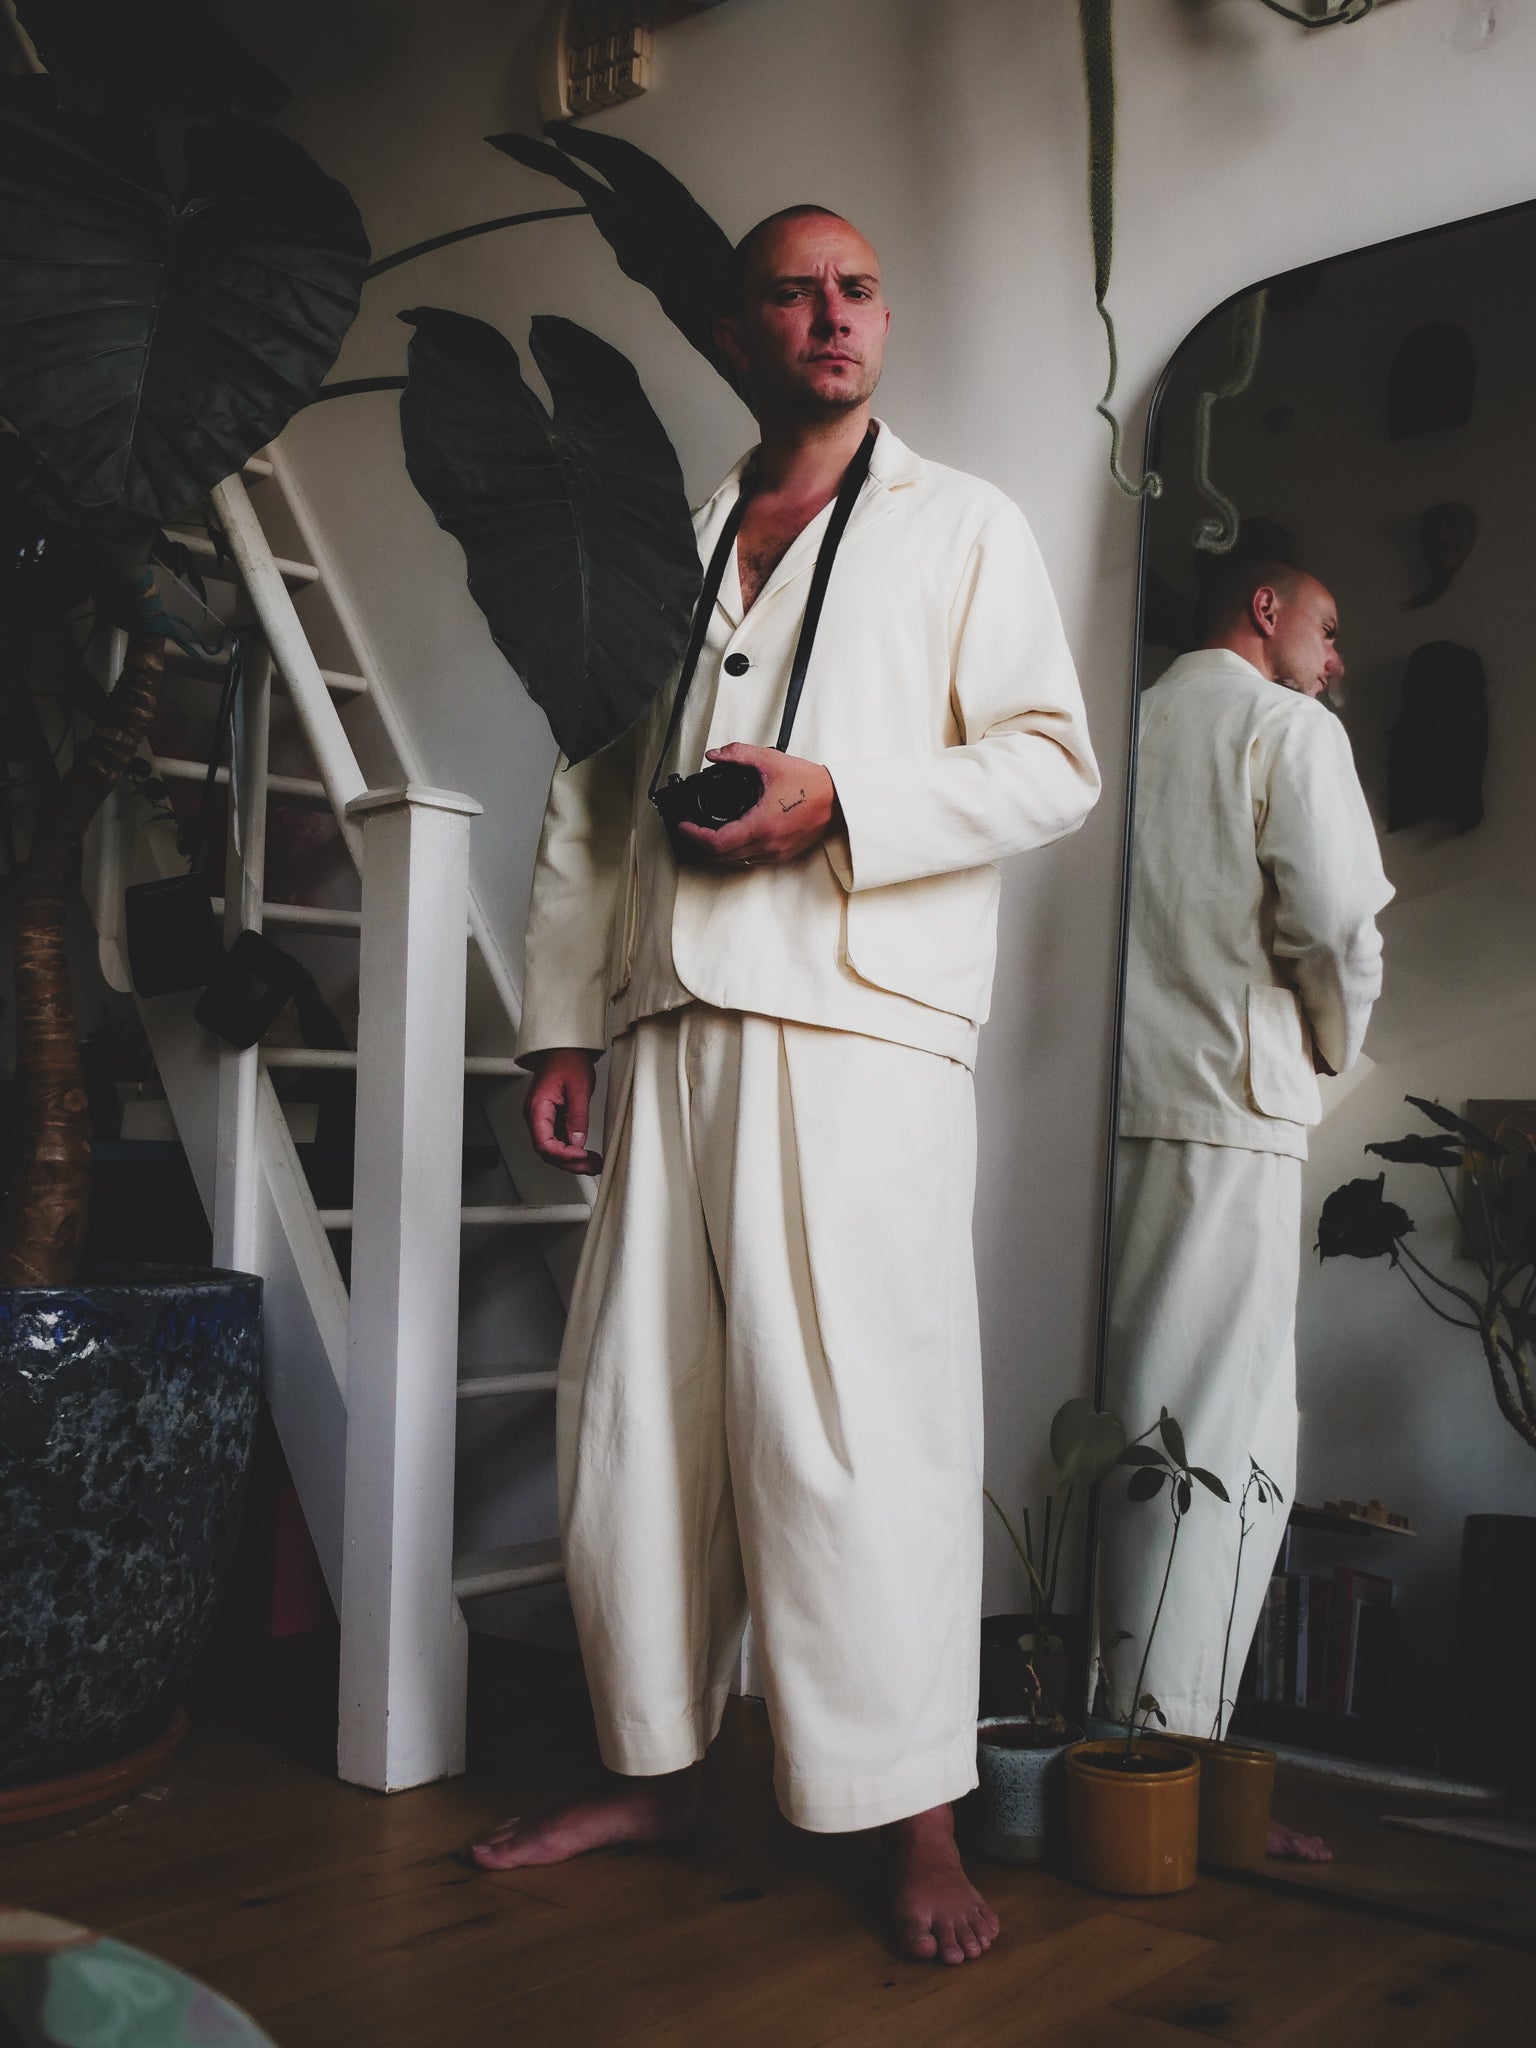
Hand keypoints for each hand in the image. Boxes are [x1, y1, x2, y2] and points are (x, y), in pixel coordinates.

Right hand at [524, 1048, 601, 1173]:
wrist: (563, 1048)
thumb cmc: (567, 1060)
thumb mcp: (579, 1088)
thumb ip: (578, 1117)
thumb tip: (578, 1142)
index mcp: (538, 1108)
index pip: (544, 1143)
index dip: (563, 1155)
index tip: (582, 1156)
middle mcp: (536, 1116)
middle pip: (548, 1151)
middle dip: (570, 1163)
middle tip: (592, 1167)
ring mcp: (542, 1118)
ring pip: (553, 1148)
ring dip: (572, 1159)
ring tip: (593, 1164)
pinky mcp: (551, 1118)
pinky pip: (557, 1139)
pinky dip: (571, 1149)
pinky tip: (585, 1154)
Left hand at [675, 743, 840, 868]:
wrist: (838, 800)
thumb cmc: (810, 784)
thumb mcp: (770, 760)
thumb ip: (738, 754)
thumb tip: (715, 755)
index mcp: (760, 826)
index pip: (715, 842)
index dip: (694, 835)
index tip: (684, 825)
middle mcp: (766, 845)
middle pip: (721, 856)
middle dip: (701, 844)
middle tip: (692, 829)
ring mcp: (775, 853)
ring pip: (735, 861)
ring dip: (717, 851)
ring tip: (707, 834)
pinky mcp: (783, 855)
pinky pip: (750, 861)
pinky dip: (735, 853)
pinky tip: (733, 838)